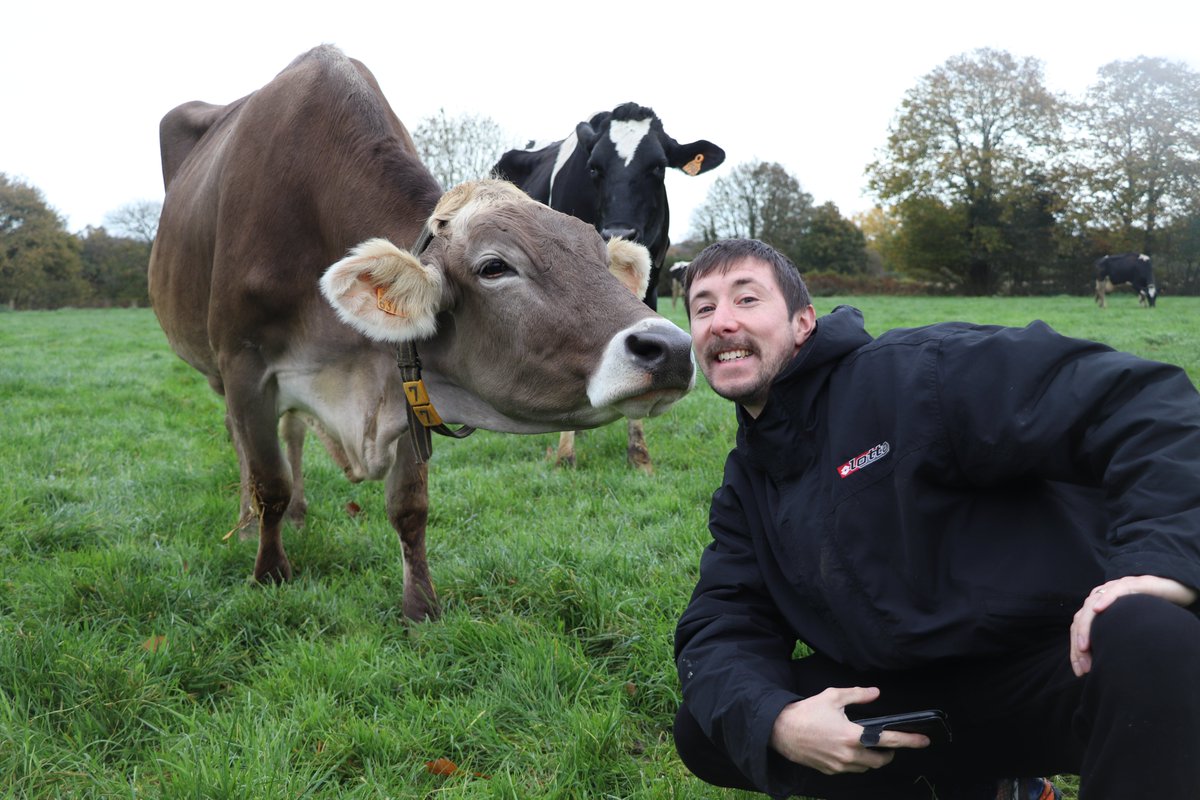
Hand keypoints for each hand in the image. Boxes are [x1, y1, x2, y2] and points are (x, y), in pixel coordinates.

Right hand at [769, 686, 929, 774]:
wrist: (780, 730)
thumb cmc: (806, 712)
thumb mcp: (833, 696)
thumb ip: (858, 694)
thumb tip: (876, 693)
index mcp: (853, 736)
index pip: (889, 741)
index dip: (910, 741)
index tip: (924, 740)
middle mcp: (849, 755)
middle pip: (880, 761)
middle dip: (889, 754)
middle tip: (890, 744)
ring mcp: (839, 766)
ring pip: (866, 767)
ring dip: (872, 758)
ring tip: (867, 744)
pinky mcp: (830, 771)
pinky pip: (850, 769)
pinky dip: (855, 761)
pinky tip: (847, 748)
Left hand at [1070, 575, 1197, 676]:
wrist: (1165, 589)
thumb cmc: (1145, 611)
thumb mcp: (1126, 628)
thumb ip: (1114, 640)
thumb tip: (1105, 665)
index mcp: (1097, 609)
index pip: (1078, 629)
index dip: (1076, 651)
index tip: (1080, 671)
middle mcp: (1100, 598)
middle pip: (1080, 619)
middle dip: (1078, 644)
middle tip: (1083, 665)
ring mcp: (1112, 589)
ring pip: (1091, 606)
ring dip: (1085, 627)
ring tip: (1083, 646)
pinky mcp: (1129, 584)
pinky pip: (1115, 591)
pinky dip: (1106, 599)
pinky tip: (1099, 609)